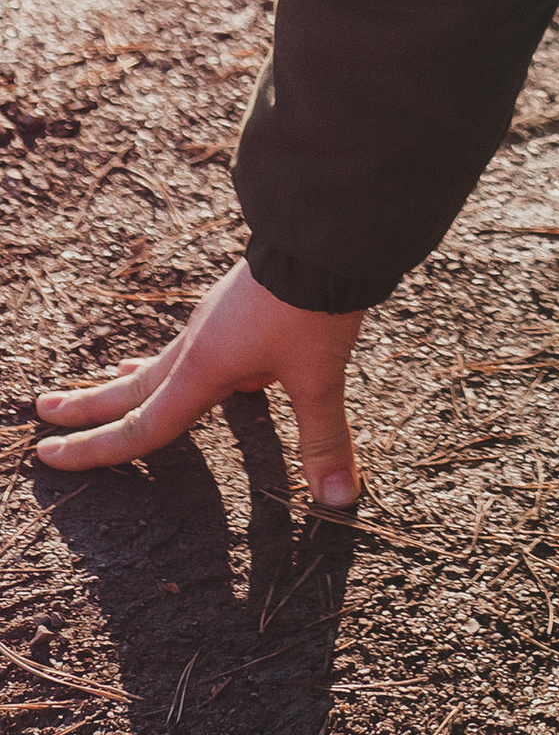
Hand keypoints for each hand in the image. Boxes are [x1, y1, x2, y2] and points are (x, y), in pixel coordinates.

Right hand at [34, 259, 367, 508]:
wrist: (325, 234)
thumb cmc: (313, 304)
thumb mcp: (319, 376)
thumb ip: (323, 439)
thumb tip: (339, 500)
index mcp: (201, 369)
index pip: (139, 427)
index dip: (94, 450)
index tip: (48, 454)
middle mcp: (197, 345)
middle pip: (132, 387)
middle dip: (88, 405)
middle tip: (44, 411)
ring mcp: (214, 320)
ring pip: (162, 360)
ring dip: (132, 377)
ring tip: (110, 379)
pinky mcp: (236, 304)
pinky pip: (194, 342)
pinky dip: (176, 357)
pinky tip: (187, 353)